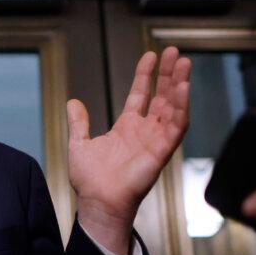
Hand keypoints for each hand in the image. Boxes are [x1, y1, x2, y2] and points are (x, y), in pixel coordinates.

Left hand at [67, 47, 190, 254]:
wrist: (97, 202)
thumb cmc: (90, 181)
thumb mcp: (79, 144)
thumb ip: (79, 123)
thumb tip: (72, 102)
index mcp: (127, 128)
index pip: (140, 95)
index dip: (146, 75)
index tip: (150, 56)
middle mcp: (144, 132)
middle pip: (161, 97)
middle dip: (168, 74)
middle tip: (173, 52)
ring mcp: (155, 140)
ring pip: (173, 108)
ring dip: (179, 86)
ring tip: (183, 63)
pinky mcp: (162, 152)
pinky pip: (176, 127)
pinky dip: (181, 108)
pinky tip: (183, 89)